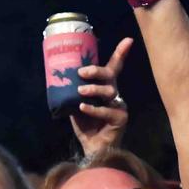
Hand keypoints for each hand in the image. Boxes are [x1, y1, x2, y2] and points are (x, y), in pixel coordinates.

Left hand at [71, 37, 130, 156]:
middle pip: (110, 76)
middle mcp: (115, 95)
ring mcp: (119, 106)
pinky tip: (82, 107)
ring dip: (93, 89)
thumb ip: (73, 93)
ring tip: (80, 91)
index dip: (121, 53)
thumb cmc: (86, 126)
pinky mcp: (121, 118)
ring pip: (109, 91)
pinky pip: (106, 110)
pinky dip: (93, 108)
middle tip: (82, 72)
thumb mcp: (76, 105)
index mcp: (106, 89)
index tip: (128, 40)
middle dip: (97, 70)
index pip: (114, 68)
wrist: (94, 149)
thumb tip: (59, 78)